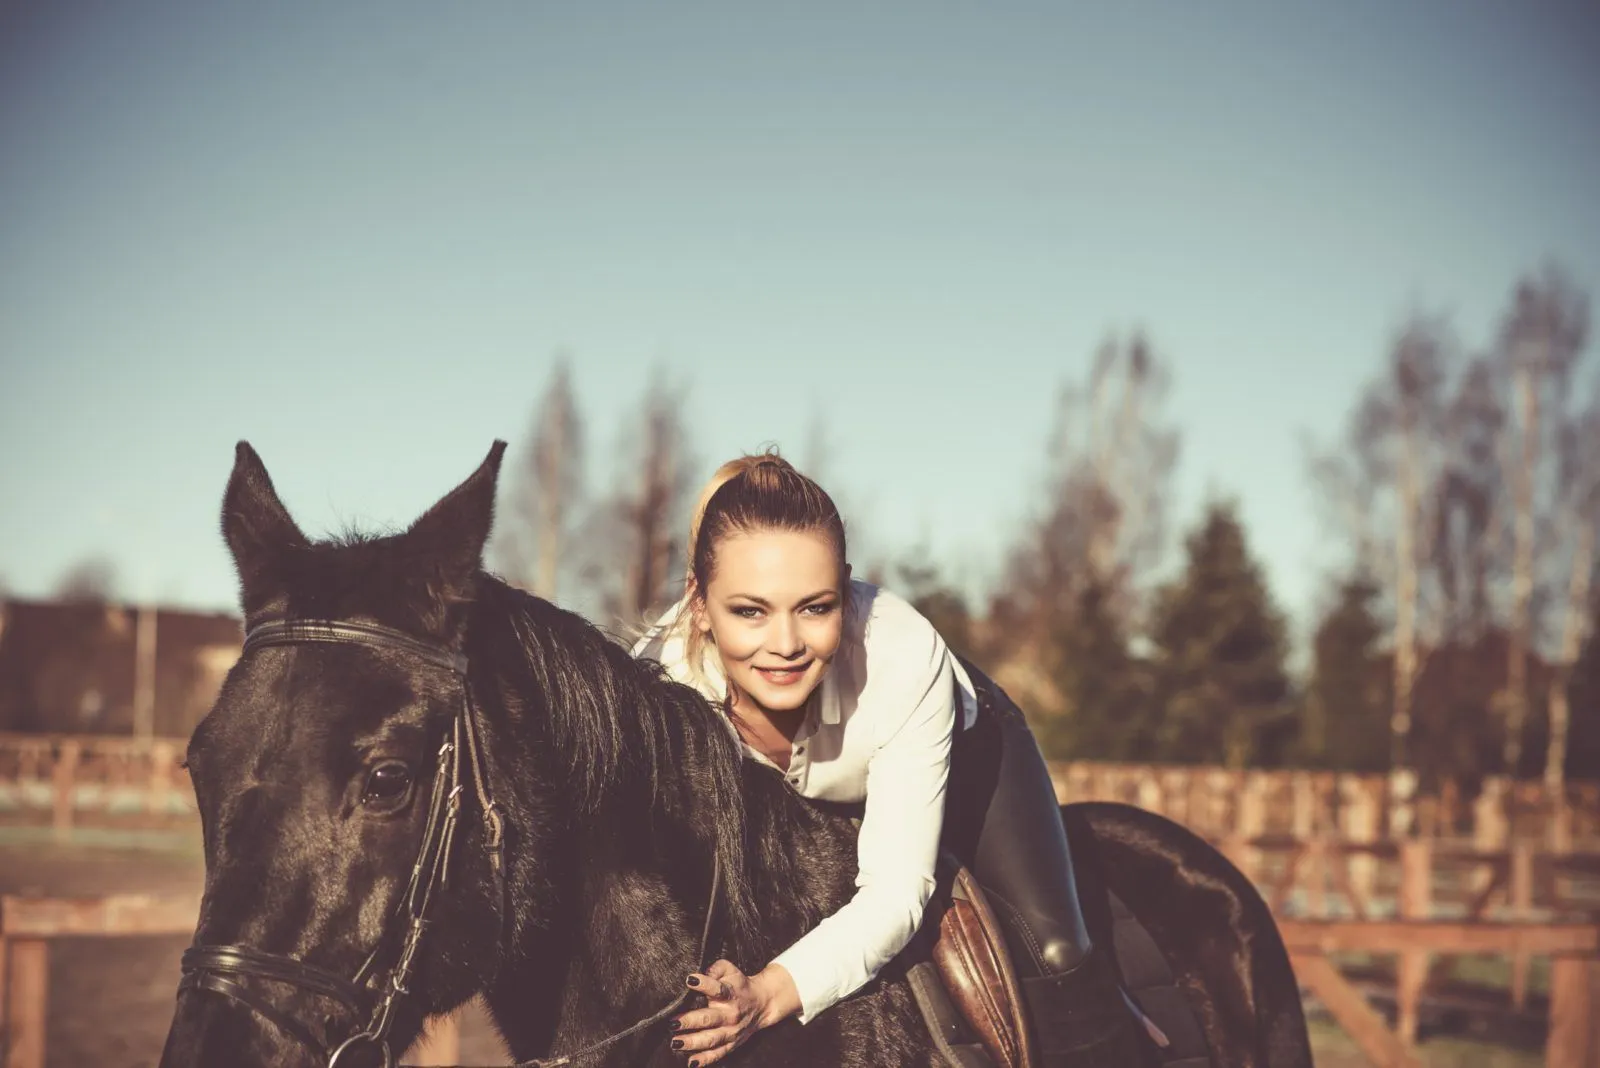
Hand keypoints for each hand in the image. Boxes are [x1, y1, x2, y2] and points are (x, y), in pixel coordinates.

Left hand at [668, 959, 798, 1064]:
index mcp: (730, 993)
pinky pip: (718, 1053)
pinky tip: (691, 1062)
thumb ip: (716, 968)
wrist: (762, 1003)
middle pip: (709, 1019)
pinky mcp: (732, 1043)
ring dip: (693, 1042)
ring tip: (675, 1043)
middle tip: (672, 1023)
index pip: (717, 988)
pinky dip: (705, 1059)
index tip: (689, 980)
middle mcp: (730, 1014)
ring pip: (711, 1039)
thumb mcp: (730, 970)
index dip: (704, 983)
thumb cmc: (739, 985)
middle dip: (690, 1021)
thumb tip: (697, 975)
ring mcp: (731, 1031)